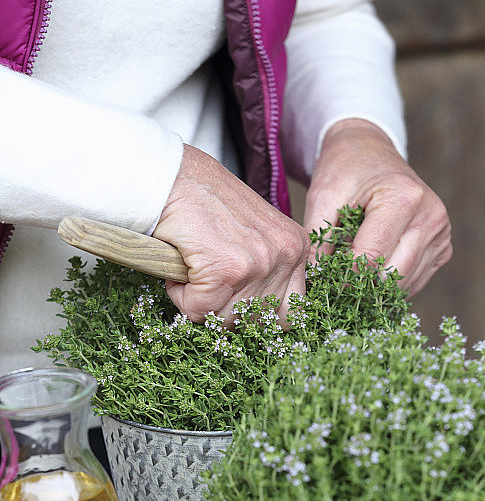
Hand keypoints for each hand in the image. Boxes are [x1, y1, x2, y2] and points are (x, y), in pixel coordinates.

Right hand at [154, 144, 309, 325]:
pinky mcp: (226, 270)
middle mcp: (286, 255)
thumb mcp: (254, 233)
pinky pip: (199, 310)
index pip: (291, 313)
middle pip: (258, 323)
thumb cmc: (205, 203)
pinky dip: (181, 296)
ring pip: (227, 320)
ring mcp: (259, 263)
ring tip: (195, 270)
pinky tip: (182, 268)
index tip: (237, 304)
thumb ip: (268, 269)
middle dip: (228, 311)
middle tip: (208, 284)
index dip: (260, 316)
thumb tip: (257, 317)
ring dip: (202, 303)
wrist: (171, 177)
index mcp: (297, 248)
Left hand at [303, 119, 451, 295]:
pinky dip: (390, 284)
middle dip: (360, 286)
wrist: (370, 151)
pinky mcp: (442, 248)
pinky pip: (414, 282)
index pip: (371, 258)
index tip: (323, 281)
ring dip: (376, 289)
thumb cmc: (346, 170)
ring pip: (404, 285)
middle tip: (335, 284)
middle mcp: (431, 217)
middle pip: (391, 276)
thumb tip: (316, 280)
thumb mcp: (323, 196)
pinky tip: (373, 269)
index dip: (343, 277)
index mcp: (404, 199)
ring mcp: (441, 234)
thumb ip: (318, 238)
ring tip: (353, 273)